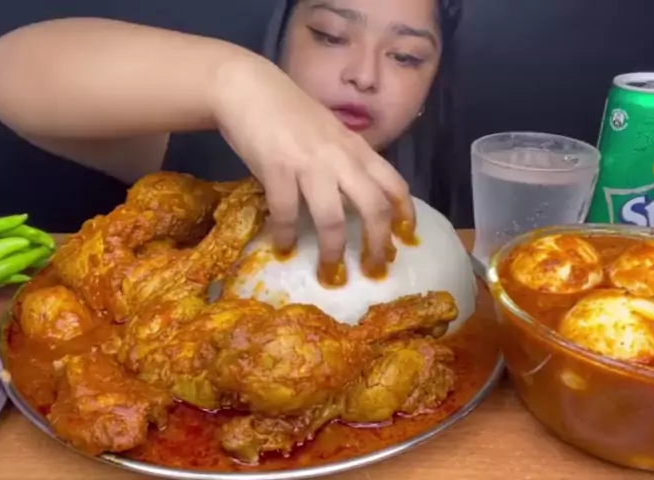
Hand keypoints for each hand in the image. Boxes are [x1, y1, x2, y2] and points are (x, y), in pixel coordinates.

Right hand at [210, 56, 413, 278]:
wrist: (247, 88)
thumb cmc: (286, 111)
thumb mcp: (328, 132)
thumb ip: (344, 158)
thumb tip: (354, 194)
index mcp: (356, 148)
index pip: (394, 183)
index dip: (405, 213)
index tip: (406, 238)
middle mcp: (341, 157)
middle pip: (374, 208)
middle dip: (377, 244)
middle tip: (373, 269)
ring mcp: (310, 164)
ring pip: (333, 218)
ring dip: (333, 251)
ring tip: (329, 273)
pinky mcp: (278, 169)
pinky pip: (287, 213)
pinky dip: (286, 235)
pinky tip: (283, 246)